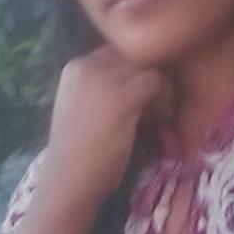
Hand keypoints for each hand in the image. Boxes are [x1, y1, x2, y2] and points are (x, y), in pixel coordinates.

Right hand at [45, 45, 172, 207]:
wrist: (70, 180)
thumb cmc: (79, 152)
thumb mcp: (83, 106)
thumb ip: (102, 86)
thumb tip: (140, 76)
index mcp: (74, 68)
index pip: (115, 53)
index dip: (132, 73)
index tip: (138, 97)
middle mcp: (85, 66)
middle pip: (132, 58)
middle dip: (146, 79)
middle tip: (152, 105)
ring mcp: (103, 80)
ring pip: (146, 67)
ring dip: (158, 89)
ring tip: (156, 114)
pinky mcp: (122, 97)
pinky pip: (156, 82)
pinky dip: (163, 100)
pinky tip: (159, 119)